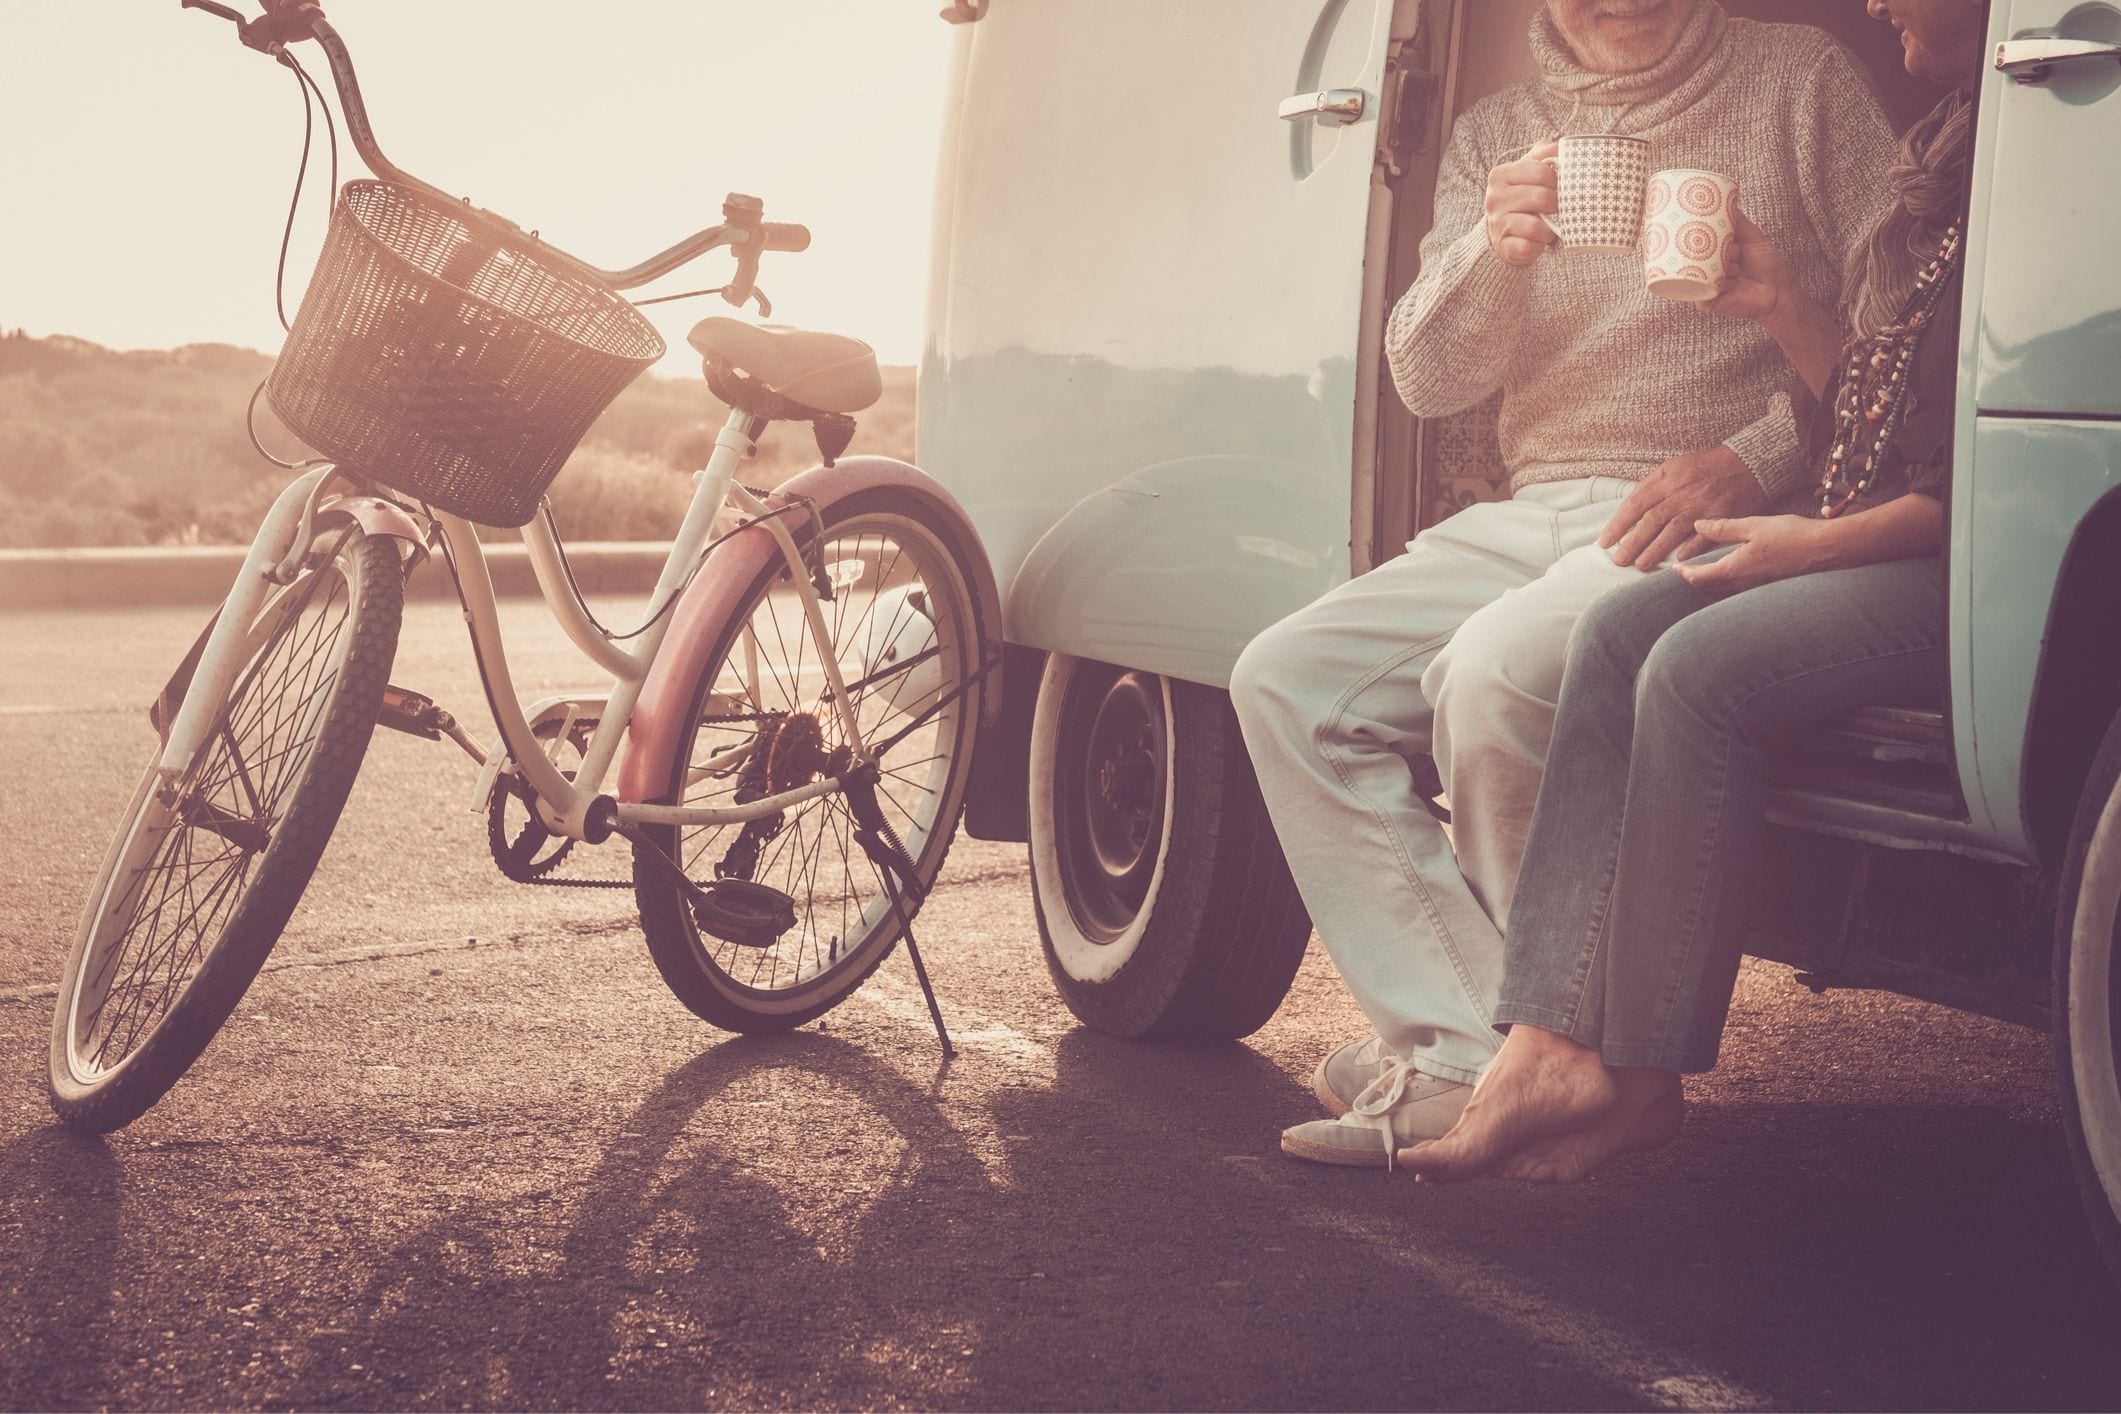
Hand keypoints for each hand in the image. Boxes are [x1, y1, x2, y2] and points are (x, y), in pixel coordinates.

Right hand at [1484, 141, 1560, 266]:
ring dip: (1549, 228)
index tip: (1557, 188)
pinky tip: (1538, 240)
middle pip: (1542, 198)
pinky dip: (1539, 245)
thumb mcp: (1528, 171)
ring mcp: (1497, 223)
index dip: (1557, 181)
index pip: (1541, 171)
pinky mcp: (1503, 246)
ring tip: (1547, 225)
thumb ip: (1542, 154)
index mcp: (1501, 174)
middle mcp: (1494, 197)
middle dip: (1556, 205)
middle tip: (1555, 208)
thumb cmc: (1522, 196)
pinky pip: (1530, 246)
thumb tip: (1558, 146)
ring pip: (1537, 226)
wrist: (1502, 231)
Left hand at [1599, 445, 1768, 568]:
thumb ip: (1650, 486)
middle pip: (1651, 521)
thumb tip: (1627, 509)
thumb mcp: (1672, 466)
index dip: (1618, 525)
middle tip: (1618, 561)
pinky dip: (1692, 548)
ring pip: (1673, 530)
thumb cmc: (1704, 467)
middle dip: (1632, 542)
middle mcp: (1681, 494)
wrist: (1747, 462)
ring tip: (1640, 565)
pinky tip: (1679, 561)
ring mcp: (1701, 506)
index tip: (1604, 542)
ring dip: (1655, 550)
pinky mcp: (1722, 516)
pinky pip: (1705, 535)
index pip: (1635, 505)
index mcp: (1666, 481)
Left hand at [1674, 515, 1827, 593]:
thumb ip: (1724, 528)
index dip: (1685, 573)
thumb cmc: (1793, 535)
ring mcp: (1757, 591)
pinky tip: (1735, 579)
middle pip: (1709, 590)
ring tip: (1705, 576)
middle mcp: (1744, 586)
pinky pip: (1741, 594)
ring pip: (1725, 595)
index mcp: (1735, 569)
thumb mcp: (1754, 525)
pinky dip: (1729, 589)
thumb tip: (1698, 525)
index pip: (1700, 577)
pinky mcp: (1770, 591)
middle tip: (1686, 573)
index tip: (1676, 568)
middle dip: (1695, 582)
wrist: (1828, 550)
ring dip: (1711, 588)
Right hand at [1697, 207, 1793, 323]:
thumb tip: (1725, 200)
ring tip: (1737, 268)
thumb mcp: (1752, 236)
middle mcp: (1708, 268)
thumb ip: (1738, 221)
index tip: (1700, 226)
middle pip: (1696, 255)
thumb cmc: (1767, 265)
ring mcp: (1706, 285)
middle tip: (1734, 252)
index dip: (1700, 234)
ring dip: (1721, 266)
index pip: (1698, 242)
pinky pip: (1701, 290)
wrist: (1778, 291)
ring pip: (1699, 271)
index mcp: (1715, 254)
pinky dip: (1719, 284)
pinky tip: (1732, 282)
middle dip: (1716, 250)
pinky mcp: (1706, 302)